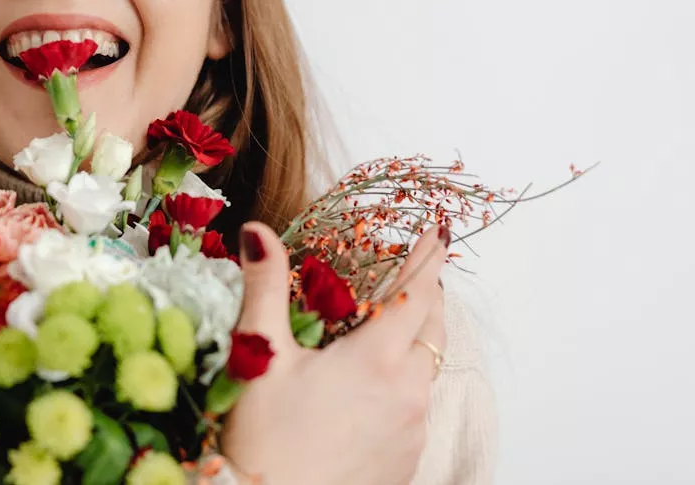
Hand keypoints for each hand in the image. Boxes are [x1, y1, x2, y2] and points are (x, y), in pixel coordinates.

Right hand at [221, 222, 448, 484]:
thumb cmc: (261, 440)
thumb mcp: (260, 354)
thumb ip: (265, 286)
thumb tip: (257, 233)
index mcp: (376, 361)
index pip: (417, 294)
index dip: (427, 258)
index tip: (437, 233)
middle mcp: (407, 394)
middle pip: (434, 331)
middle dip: (425, 297)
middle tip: (407, 277)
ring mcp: (412, 433)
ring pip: (426, 373)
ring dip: (412, 344)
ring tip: (379, 332)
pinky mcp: (406, 462)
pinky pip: (415, 410)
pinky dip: (402, 386)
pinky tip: (367, 389)